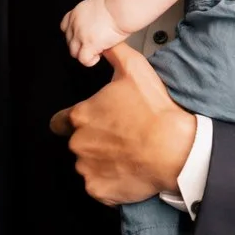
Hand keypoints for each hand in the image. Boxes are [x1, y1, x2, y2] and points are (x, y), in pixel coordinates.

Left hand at [50, 44, 195, 204]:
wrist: (175, 149)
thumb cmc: (154, 111)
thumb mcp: (135, 69)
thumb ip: (113, 53)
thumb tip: (101, 44)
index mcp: (80, 116)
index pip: (59, 122)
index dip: (71, 121)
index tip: (90, 123)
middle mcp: (78, 143)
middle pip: (77, 144)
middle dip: (93, 141)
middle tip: (119, 138)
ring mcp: (86, 169)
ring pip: (87, 166)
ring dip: (101, 162)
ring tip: (126, 155)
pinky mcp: (98, 190)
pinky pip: (99, 187)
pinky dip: (110, 182)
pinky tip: (128, 171)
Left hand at [61, 0, 128, 65]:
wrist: (121, 8)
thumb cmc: (117, 5)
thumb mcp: (97, 6)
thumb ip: (91, 17)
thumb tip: (94, 26)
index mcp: (76, 13)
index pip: (65, 28)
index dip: (73, 35)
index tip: (81, 37)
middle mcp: (75, 24)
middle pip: (69, 42)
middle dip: (81, 45)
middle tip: (94, 44)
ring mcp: (80, 35)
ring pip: (74, 52)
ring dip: (85, 53)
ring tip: (98, 50)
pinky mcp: (89, 44)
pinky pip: (83, 59)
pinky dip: (91, 60)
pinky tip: (99, 55)